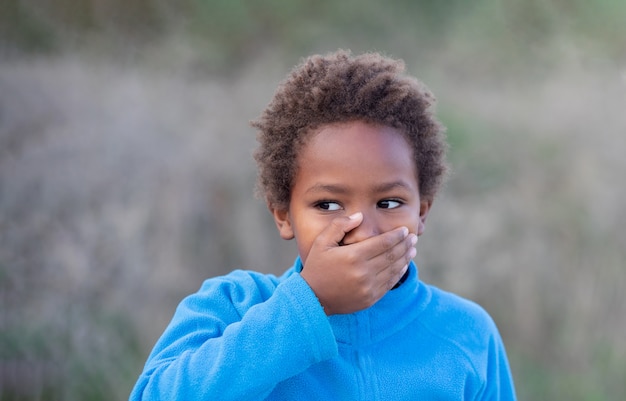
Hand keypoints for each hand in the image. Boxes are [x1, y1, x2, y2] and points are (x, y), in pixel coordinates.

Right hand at [300, 212, 417, 314]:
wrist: (313, 298)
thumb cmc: (317, 266)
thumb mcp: (322, 242)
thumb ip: (340, 225)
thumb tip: (360, 216)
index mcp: (353, 256)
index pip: (383, 243)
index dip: (396, 236)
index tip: (404, 230)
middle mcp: (363, 272)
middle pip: (391, 255)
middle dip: (405, 245)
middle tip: (413, 237)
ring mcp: (368, 287)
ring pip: (393, 269)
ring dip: (405, 258)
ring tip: (412, 249)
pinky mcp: (370, 298)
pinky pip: (389, 284)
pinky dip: (399, 273)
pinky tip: (403, 265)